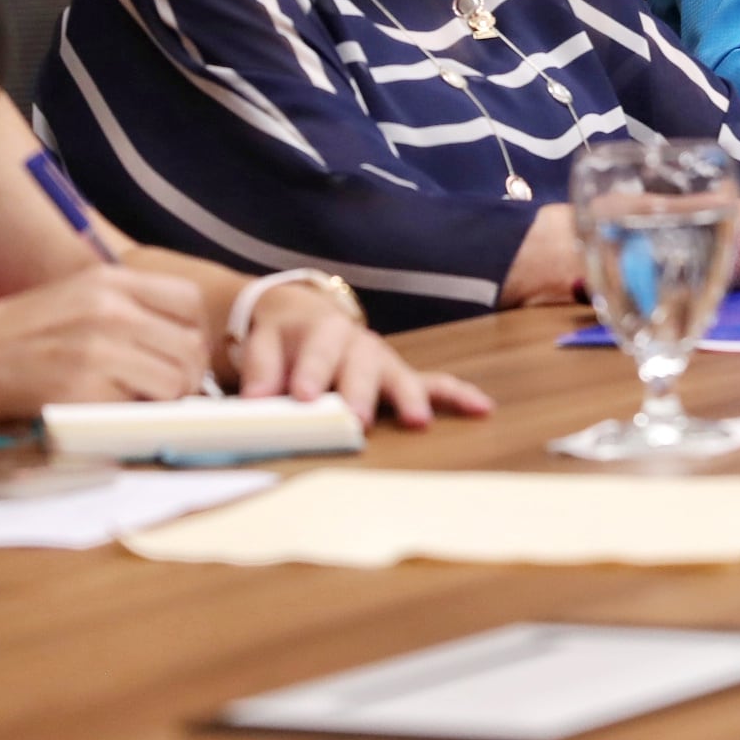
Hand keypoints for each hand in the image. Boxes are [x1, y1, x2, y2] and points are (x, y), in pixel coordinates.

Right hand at [0, 267, 210, 417]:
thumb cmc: (15, 335)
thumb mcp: (76, 297)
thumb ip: (128, 309)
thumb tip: (183, 342)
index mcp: (110, 280)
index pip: (190, 301)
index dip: (191, 333)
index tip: (173, 354)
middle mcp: (111, 308)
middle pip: (191, 345)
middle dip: (184, 375)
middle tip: (157, 391)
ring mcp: (99, 348)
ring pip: (176, 380)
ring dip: (163, 400)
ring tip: (130, 402)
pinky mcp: (85, 390)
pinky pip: (142, 409)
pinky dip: (134, 417)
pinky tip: (106, 412)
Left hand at [235, 286, 492, 428]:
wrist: (302, 318)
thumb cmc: (281, 339)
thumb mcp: (262, 343)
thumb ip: (260, 369)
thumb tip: (257, 399)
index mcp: (321, 330)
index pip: (315, 351)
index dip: (310, 372)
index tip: (301, 397)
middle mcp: (358, 343)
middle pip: (361, 365)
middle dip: (359, 391)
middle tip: (356, 417)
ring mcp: (383, 361)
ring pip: (399, 375)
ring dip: (408, 397)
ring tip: (416, 421)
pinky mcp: (400, 377)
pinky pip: (434, 383)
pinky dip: (458, 395)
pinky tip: (482, 408)